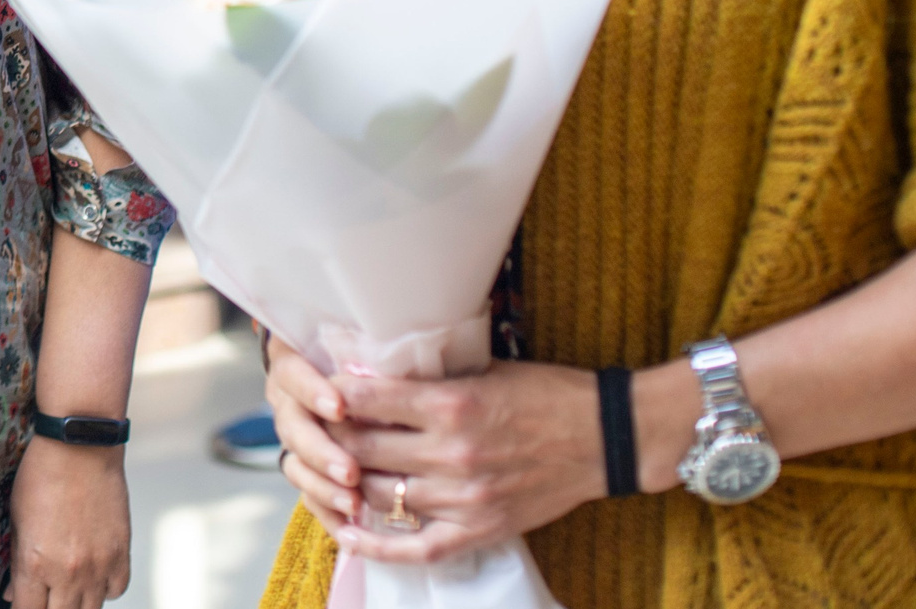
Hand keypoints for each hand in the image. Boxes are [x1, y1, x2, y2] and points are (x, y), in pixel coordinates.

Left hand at [8, 435, 129, 607]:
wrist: (80, 447)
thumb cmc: (42, 475)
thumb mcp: (16, 519)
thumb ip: (16, 562)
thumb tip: (14, 594)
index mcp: (36, 563)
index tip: (22, 605)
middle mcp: (69, 572)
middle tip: (44, 596)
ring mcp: (99, 565)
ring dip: (75, 603)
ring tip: (66, 589)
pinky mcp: (121, 554)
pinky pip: (116, 590)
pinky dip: (104, 589)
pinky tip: (91, 574)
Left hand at [269, 339, 607, 563]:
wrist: (603, 437)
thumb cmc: (544, 393)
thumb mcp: (482, 369)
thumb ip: (427, 376)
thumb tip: (366, 372)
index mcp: (451, 403)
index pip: (364, 400)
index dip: (331, 394)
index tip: (316, 388)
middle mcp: (452, 452)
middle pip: (363, 448)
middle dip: (330, 437)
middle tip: (312, 428)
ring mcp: (465, 497)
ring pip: (381, 494)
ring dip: (348, 483)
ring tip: (326, 469)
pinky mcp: (480, 528)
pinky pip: (417, 545)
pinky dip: (377, 543)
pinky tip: (348, 531)